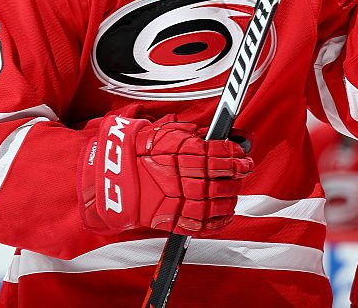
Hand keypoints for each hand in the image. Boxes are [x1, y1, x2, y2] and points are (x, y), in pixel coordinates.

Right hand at [79, 110, 253, 235]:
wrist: (113, 174)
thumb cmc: (144, 150)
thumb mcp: (172, 133)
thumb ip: (199, 135)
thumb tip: (228, 136)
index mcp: (183, 152)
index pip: (219, 154)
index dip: (236, 156)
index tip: (244, 157)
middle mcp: (181, 176)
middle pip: (220, 179)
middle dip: (236, 176)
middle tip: (242, 172)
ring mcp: (176, 199)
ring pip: (214, 202)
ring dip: (229, 198)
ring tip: (233, 192)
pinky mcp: (170, 218)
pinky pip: (200, 224)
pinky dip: (217, 222)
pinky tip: (225, 215)